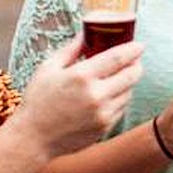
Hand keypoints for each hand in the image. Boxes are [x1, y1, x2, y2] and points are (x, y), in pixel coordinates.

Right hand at [11, 36, 143, 159]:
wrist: (32, 139)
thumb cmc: (38, 101)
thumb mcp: (49, 68)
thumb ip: (71, 49)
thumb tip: (86, 33)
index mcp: (82, 76)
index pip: (119, 57)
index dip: (133, 49)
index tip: (139, 45)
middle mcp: (96, 95)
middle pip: (132, 74)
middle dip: (136, 64)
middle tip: (134, 60)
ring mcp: (102, 114)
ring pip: (129, 92)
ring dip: (128, 82)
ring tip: (117, 77)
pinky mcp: (105, 127)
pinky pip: (121, 108)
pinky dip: (120, 99)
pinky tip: (108, 95)